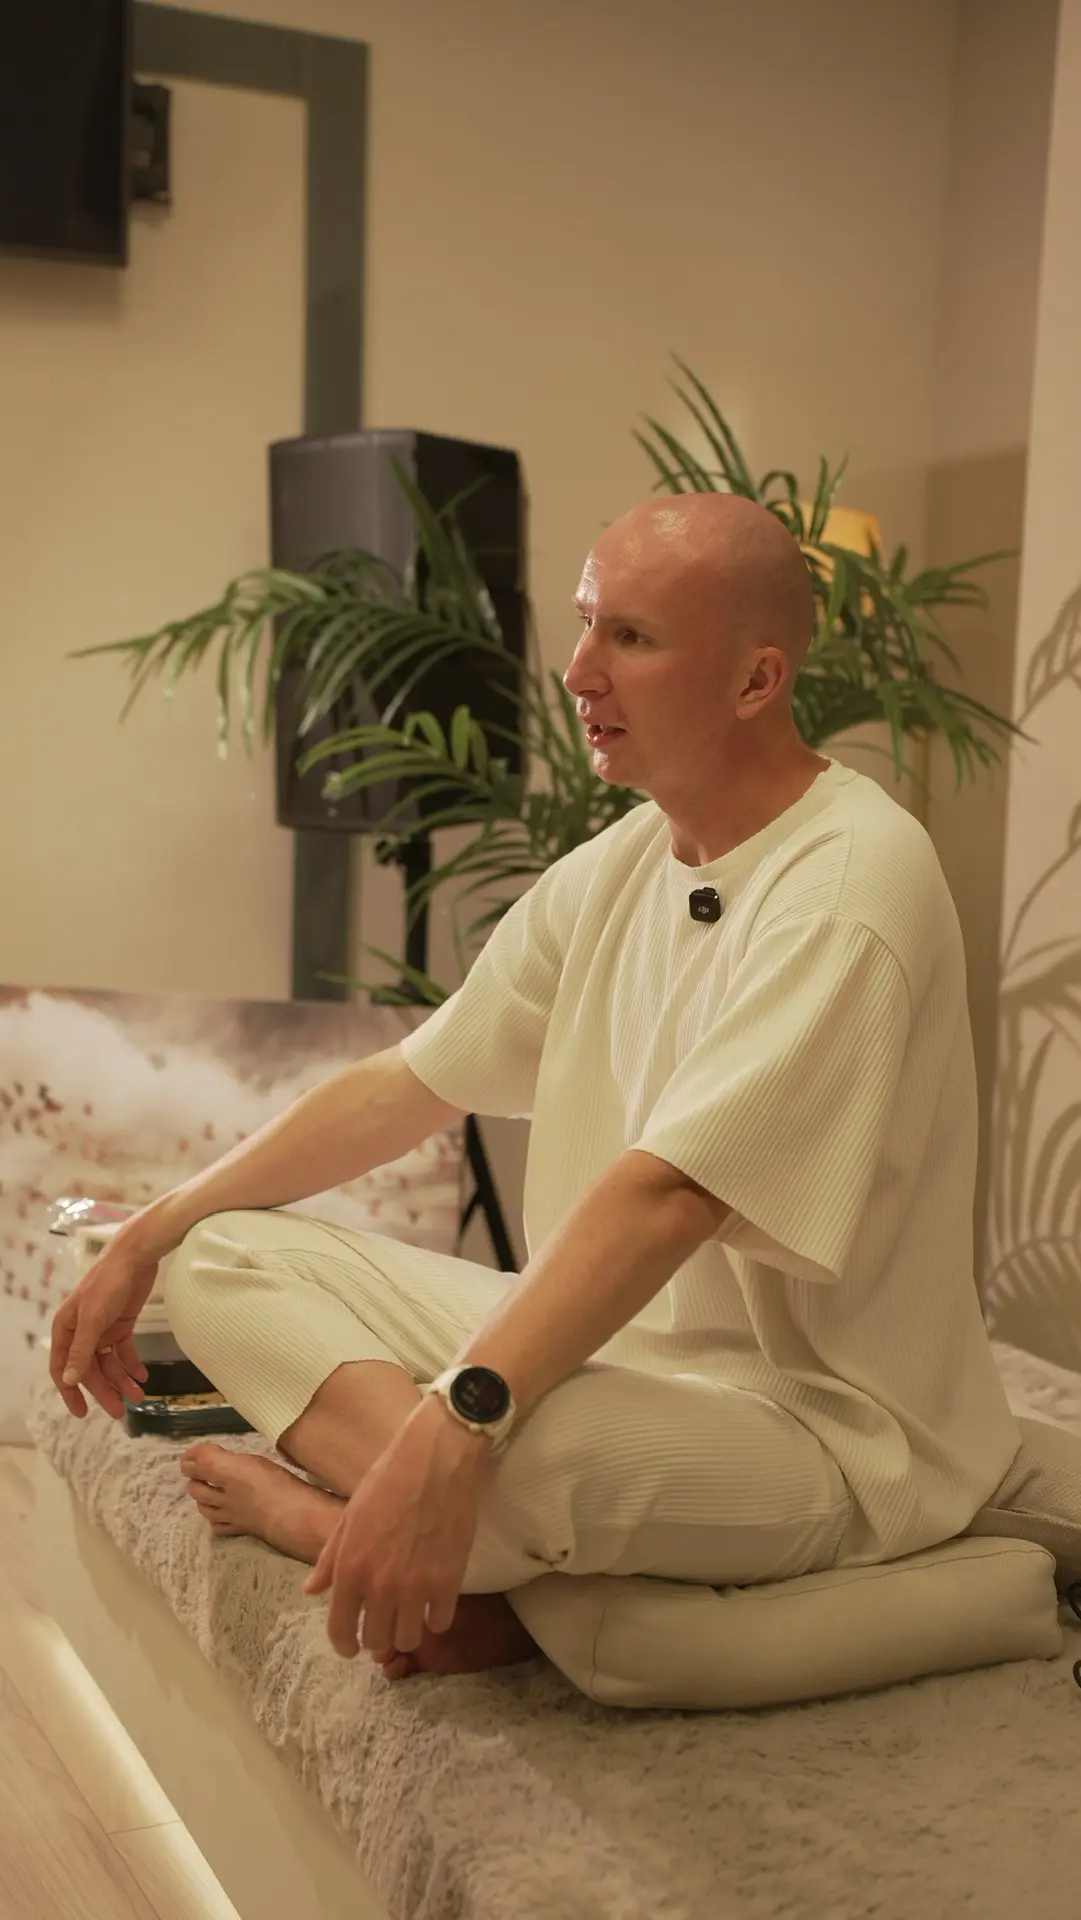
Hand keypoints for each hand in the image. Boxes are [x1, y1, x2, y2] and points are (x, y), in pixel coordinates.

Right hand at [49, 1230, 161, 1419]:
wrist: (135, 1256)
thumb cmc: (108, 1283)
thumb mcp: (93, 1318)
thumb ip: (82, 1350)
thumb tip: (69, 1380)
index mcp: (66, 1329)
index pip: (62, 1368)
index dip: (71, 1392)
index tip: (81, 1413)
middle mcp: (81, 1331)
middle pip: (90, 1369)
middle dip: (104, 1391)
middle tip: (120, 1412)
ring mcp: (102, 1328)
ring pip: (109, 1363)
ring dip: (121, 1380)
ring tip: (139, 1397)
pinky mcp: (121, 1324)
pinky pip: (124, 1351)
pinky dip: (132, 1365)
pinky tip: (142, 1376)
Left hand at [303, 1397, 490, 1661]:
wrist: (437, 1457)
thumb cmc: (389, 1479)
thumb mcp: (350, 1516)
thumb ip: (330, 1559)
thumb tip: (311, 1591)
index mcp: (350, 1567)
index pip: (340, 1629)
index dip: (344, 1645)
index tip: (350, 1647)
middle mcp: (380, 1584)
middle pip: (376, 1640)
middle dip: (376, 1638)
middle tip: (382, 1625)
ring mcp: (416, 1586)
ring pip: (408, 1639)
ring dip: (406, 1633)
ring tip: (408, 1617)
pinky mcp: (449, 1581)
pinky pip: (440, 1623)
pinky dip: (435, 1618)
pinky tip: (433, 1604)